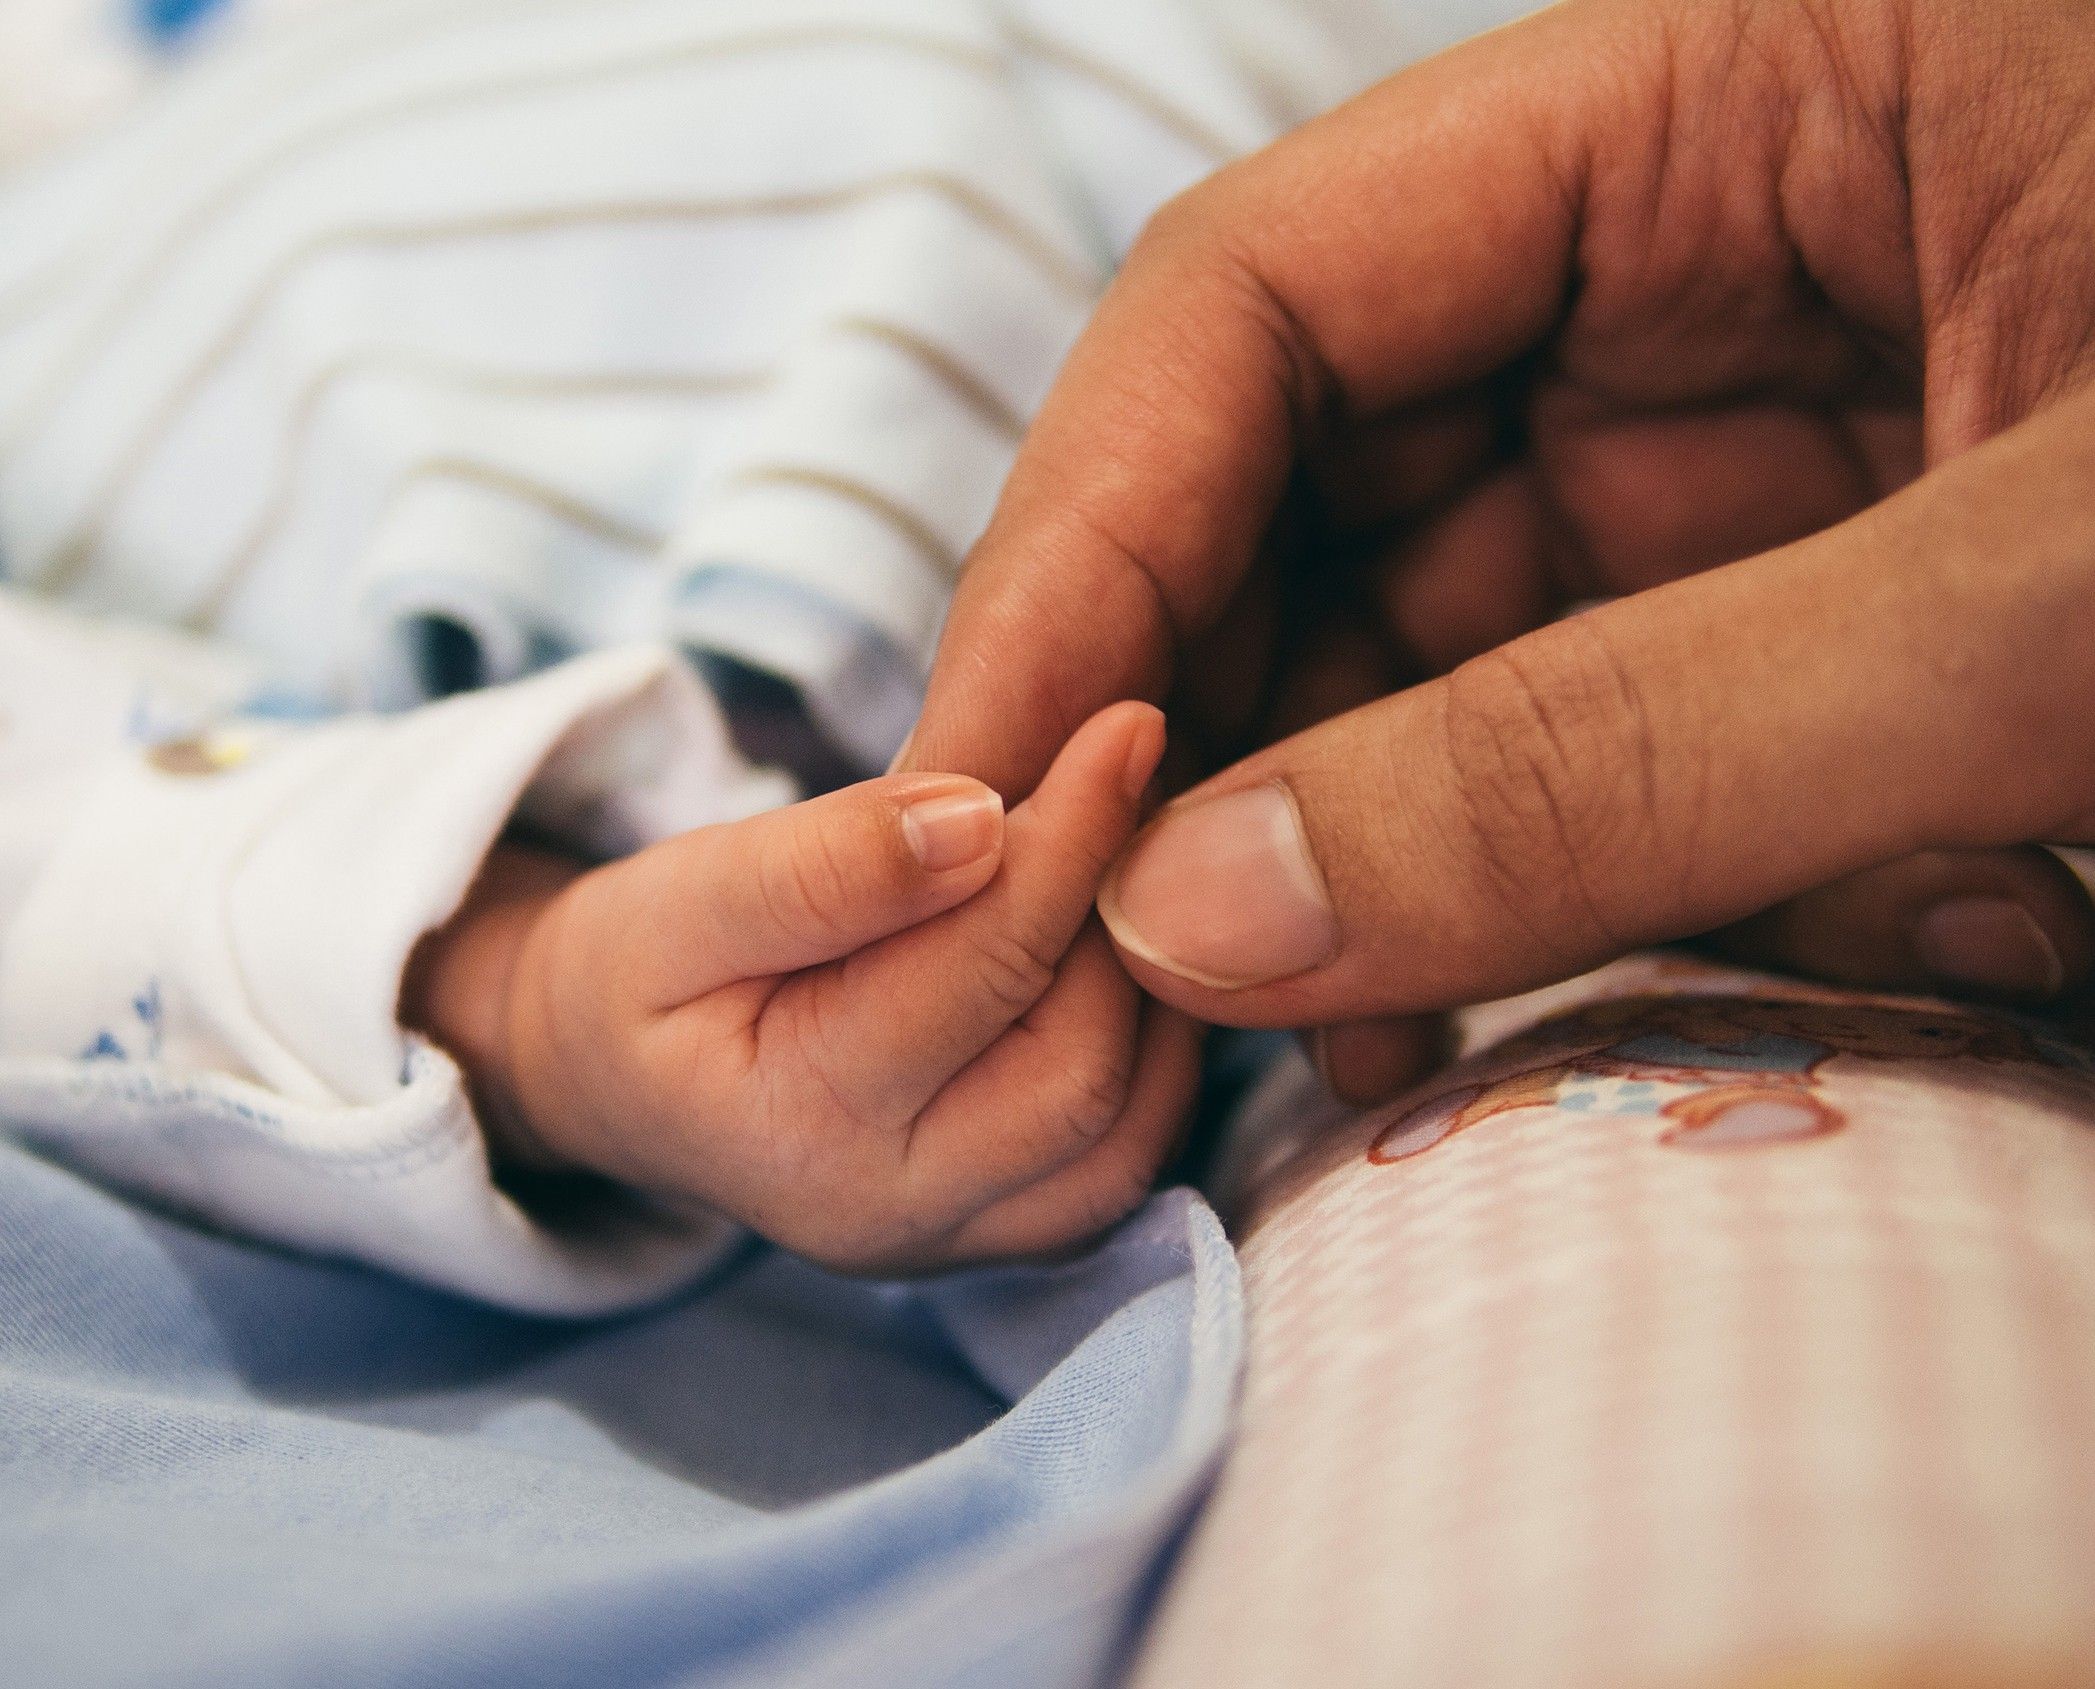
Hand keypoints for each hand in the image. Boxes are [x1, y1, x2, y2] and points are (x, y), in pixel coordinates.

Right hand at [404, 704, 1198, 1272]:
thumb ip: (823, 864)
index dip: (1070, 837)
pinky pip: (1128, 1157)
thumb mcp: (685, 894)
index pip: (982, 968)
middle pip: (1078, 1066)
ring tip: (1127, 861)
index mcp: (797, 1126)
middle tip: (1133, 791)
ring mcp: (955, 1242)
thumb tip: (980, 820)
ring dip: (1152, 985)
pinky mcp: (1003, 1235)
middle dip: (1119, 917)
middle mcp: (890, 1214)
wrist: (614, 1075)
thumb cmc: (641, 972)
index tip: (1125, 726)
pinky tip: (1122, 949)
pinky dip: (1154, 1050)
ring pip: (1127, 1125)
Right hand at [906, 0, 2094, 1099]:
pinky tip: (1522, 1016)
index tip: (982, 784)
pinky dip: (1548, 892)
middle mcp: (1693, 265)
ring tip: (1346, 1057)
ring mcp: (1750, 444)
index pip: (1262, 295)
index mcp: (1730, 102)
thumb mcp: (2051, 610)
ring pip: (1436, 655)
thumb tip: (1204, 912)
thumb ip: (1626, 759)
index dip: (1084, 548)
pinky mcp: (1814, 604)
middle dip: (1216, 745)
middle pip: (1312, 493)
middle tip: (1135, 980)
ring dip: (1375, 865)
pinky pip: (1592, 745)